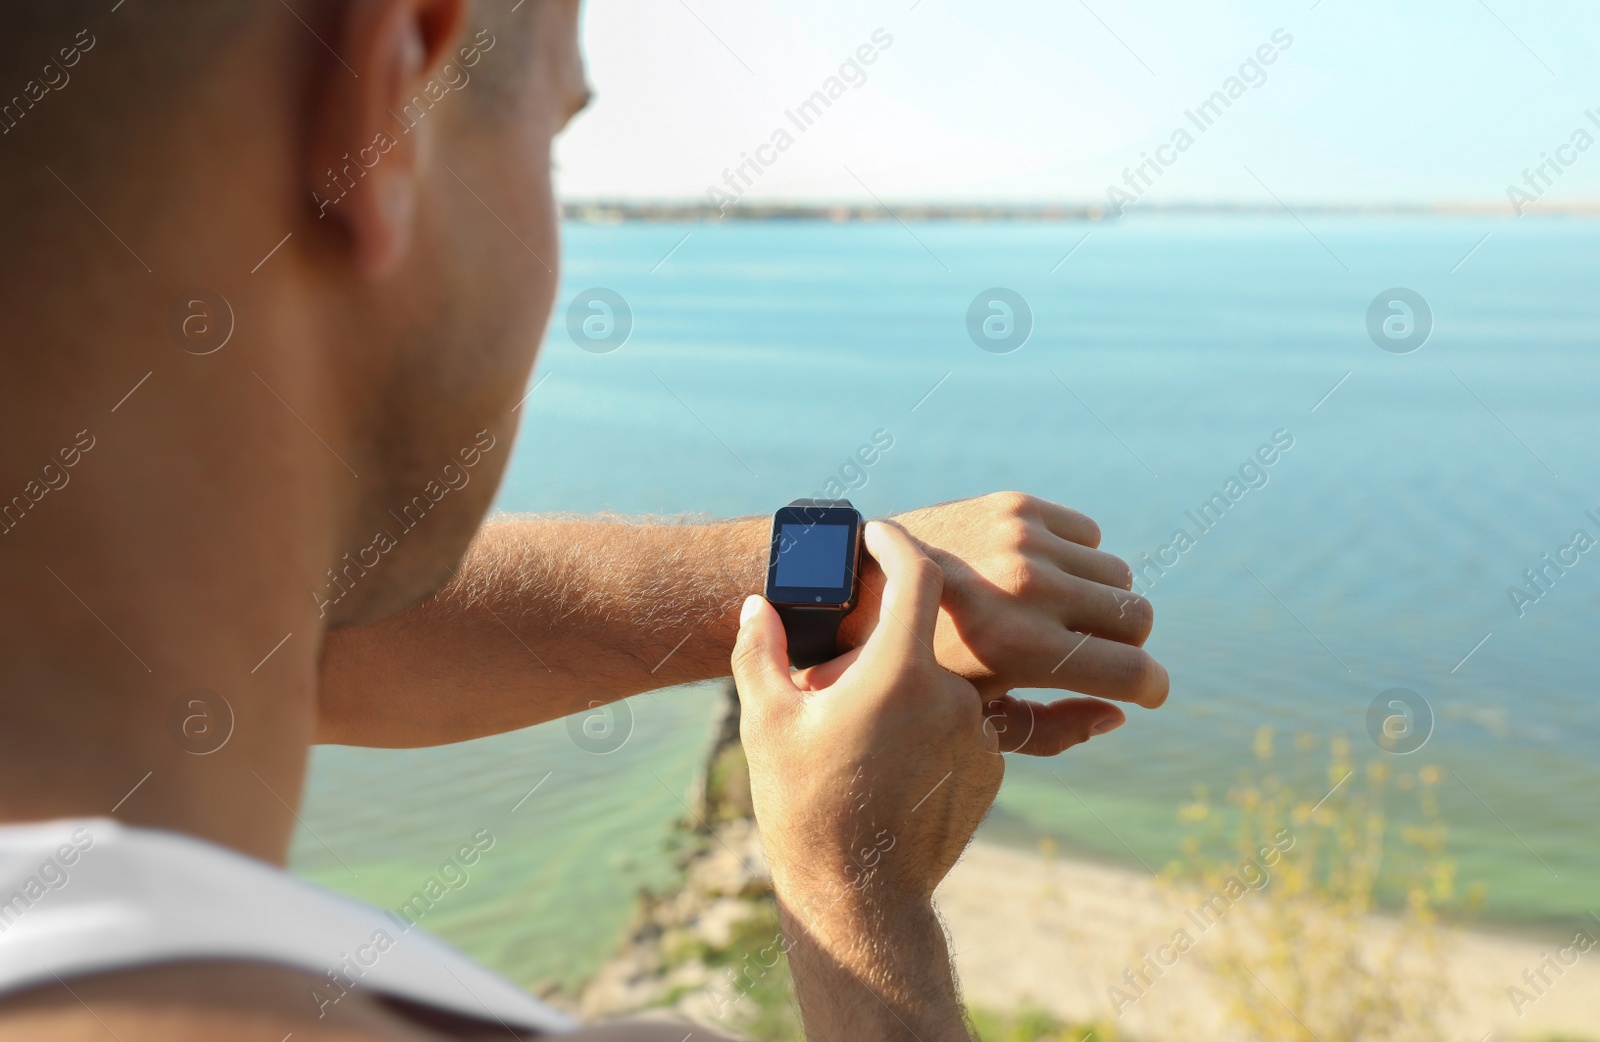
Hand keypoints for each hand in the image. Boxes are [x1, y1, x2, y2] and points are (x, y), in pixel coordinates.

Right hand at [731, 521, 1001, 1040]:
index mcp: (898, 672)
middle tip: (838, 676)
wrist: (859, 899)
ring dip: (908, 690)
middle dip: (883, 643)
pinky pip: (963, 724)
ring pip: (944, 684)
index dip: (897, 543)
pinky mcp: (993, 767)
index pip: (918, 574)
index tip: (877, 533)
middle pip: (924, 637)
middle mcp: (953, 695)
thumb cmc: (803, 807)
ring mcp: (979, 733)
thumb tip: (757, 605)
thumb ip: (761, 651)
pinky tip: (890, 764)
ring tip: (861, 734)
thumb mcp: (767, 722)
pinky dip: (931, 727)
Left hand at [839, 492, 1168, 743]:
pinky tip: (1036, 575)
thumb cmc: (917, 666)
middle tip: (1092, 652)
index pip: (1134, 670)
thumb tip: (1118, 715)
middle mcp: (1031, 588)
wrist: (858, 586)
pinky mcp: (1016, 506)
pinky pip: (1088, 534)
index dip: (1150, 687)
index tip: (1143, 690)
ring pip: (1117, 575)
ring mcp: (1024, 540)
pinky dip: (1074, 558)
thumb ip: (1051, 730)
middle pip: (1138, 617)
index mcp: (1023, 649)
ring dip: (1098, 599)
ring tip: (1057, 615)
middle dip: (1126, 642)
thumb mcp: (975, 718)